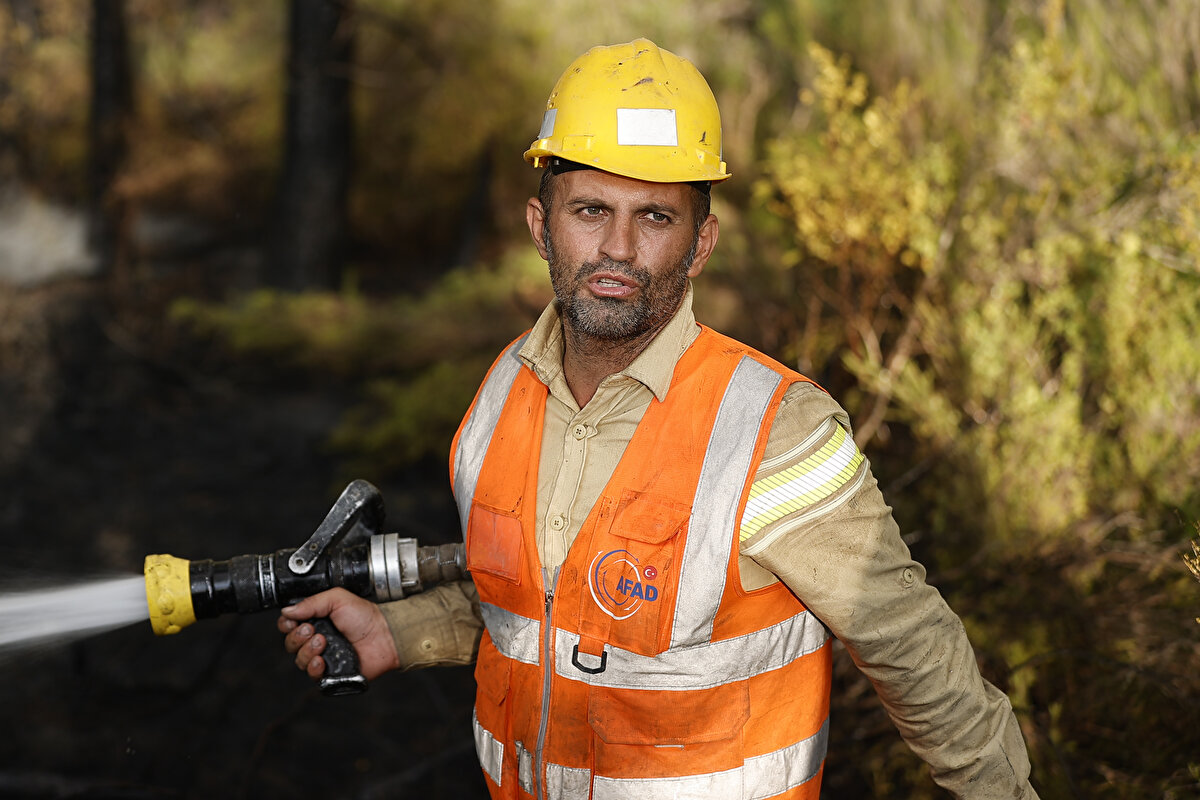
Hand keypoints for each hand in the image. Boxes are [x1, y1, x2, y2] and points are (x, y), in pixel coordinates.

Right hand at [277, 588, 400, 681]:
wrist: (383, 636)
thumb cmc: (365, 617)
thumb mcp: (337, 599)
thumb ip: (311, 602)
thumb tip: (287, 610)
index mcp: (316, 620)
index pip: (289, 625)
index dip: (286, 625)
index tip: (292, 622)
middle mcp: (316, 639)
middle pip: (290, 643)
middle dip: (297, 637)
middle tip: (312, 630)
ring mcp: (323, 656)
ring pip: (299, 660)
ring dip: (307, 651)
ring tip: (322, 642)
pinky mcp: (330, 672)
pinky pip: (312, 675)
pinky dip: (313, 668)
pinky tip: (321, 660)